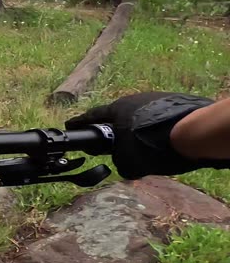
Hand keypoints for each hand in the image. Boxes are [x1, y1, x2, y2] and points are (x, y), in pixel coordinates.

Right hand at [66, 92, 217, 178]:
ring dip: (137, 129)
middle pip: (118, 116)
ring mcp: (154, 99)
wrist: (192, 132)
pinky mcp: (173, 103)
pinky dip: (155, 129)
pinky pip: (158, 118)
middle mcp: (132, 100)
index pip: (92, 116)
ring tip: (143, 145)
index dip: (80, 123)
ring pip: (139, 116)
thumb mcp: (130, 162)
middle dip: (114, 128)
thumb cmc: (151, 145)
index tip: (70, 125)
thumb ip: (120, 162)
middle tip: (113, 142)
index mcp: (116, 109)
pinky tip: (162, 141)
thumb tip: (123, 163)